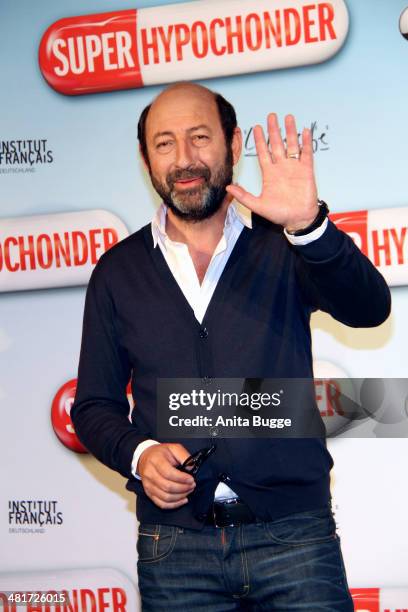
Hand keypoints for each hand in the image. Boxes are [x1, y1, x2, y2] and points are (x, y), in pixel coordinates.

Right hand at [137, 443, 195, 508]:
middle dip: (183, 488)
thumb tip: (192, 468)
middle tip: (192, 485)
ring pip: (165, 497)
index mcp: (155, 460)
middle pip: (167, 487)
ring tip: (188, 491)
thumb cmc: (161, 453)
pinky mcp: (149, 493)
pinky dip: (174, 504)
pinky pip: (161, 504)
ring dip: (180, 496)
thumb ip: (184, 456)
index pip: (168, 473)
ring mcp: (148, 485)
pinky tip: (182, 500)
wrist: (145, 457)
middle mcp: (149, 473)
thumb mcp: (174, 448)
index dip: (182, 478)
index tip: (191, 479)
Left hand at [226, 114, 318, 231]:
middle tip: (271, 116)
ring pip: (291, 145)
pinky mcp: (306, 170)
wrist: (298, 219)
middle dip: (273, 130)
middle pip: (276, 144)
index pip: (263, 153)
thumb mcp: (257, 205)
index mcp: (269, 174)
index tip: (256, 127)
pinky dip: (306, 143)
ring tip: (288, 117)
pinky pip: (306, 154)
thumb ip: (243, 196)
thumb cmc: (279, 214)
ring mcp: (294, 168)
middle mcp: (281, 168)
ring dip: (290, 132)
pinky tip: (305, 131)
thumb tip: (228, 187)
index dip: (259, 140)